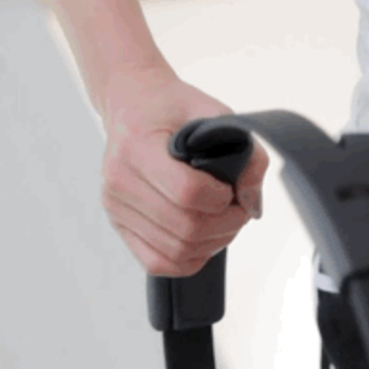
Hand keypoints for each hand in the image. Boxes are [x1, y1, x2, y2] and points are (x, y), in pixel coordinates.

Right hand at [98, 65, 270, 277]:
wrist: (134, 106)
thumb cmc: (173, 109)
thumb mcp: (216, 114)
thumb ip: (247, 154)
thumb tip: (252, 203)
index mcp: (138, 148)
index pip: (188, 192)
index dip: (222, 198)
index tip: (231, 188)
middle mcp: (120, 180)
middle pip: (186, 228)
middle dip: (227, 225)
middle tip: (238, 209)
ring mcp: (116, 206)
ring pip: (177, 250)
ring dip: (213, 243)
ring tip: (222, 221)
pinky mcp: (119, 224)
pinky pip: (157, 262)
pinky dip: (189, 259)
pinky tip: (202, 239)